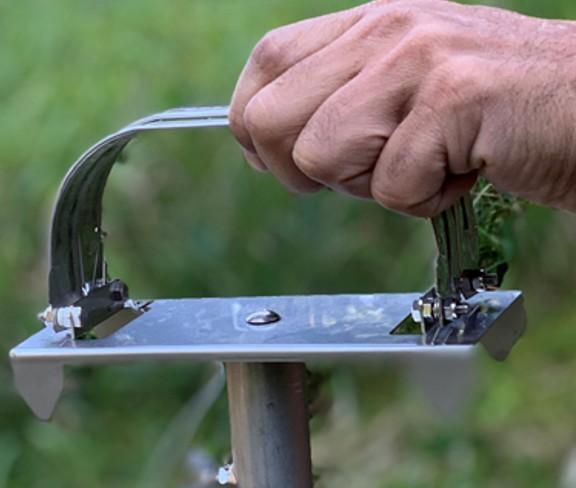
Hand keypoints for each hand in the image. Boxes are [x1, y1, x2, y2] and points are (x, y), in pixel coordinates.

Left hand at [229, 0, 575, 216]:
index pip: (265, 64)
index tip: (285, 160)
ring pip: (320, 154)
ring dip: (369, 185)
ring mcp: (419, 60)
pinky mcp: (455, 98)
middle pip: (270, 118)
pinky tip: (461, 172)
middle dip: (301, 172)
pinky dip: (424, 200)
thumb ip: (340, 99)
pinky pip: (392, 186)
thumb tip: (268, 140)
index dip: (255, 126)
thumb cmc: (494, 113)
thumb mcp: (405, 88)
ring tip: (424, 164)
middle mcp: (386, 29)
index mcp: (369, 24)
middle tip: (364, 170)